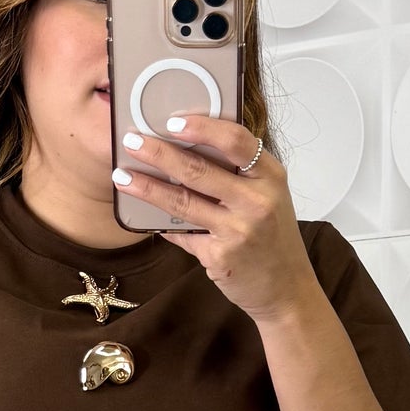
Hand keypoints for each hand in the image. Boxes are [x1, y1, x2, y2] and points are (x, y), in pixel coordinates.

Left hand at [112, 113, 321, 329]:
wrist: (287, 288)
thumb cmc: (273, 237)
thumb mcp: (268, 196)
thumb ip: (238, 174)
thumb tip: (187, 149)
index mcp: (270, 176)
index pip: (235, 140)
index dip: (201, 128)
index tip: (171, 122)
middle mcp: (256, 200)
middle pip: (199, 169)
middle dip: (159, 153)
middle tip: (132, 141)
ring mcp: (238, 230)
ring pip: (182, 201)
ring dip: (147, 187)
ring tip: (122, 176)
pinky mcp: (220, 256)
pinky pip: (182, 233)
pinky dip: (162, 224)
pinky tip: (143, 215)